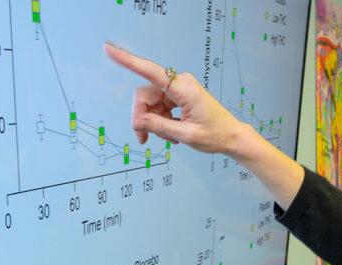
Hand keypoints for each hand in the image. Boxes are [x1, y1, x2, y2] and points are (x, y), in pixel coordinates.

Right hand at [104, 42, 247, 156]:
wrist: (232, 137)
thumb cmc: (216, 135)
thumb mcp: (186, 135)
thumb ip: (159, 126)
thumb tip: (137, 121)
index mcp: (184, 89)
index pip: (151, 72)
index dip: (128, 61)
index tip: (109, 50)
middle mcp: (180, 84)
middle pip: (145, 95)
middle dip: (142, 117)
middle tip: (143, 138)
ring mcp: (179, 90)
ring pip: (151, 103)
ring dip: (154, 122)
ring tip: (168, 138)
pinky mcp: (178, 96)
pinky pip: (159, 106)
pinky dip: (161, 120)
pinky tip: (171, 133)